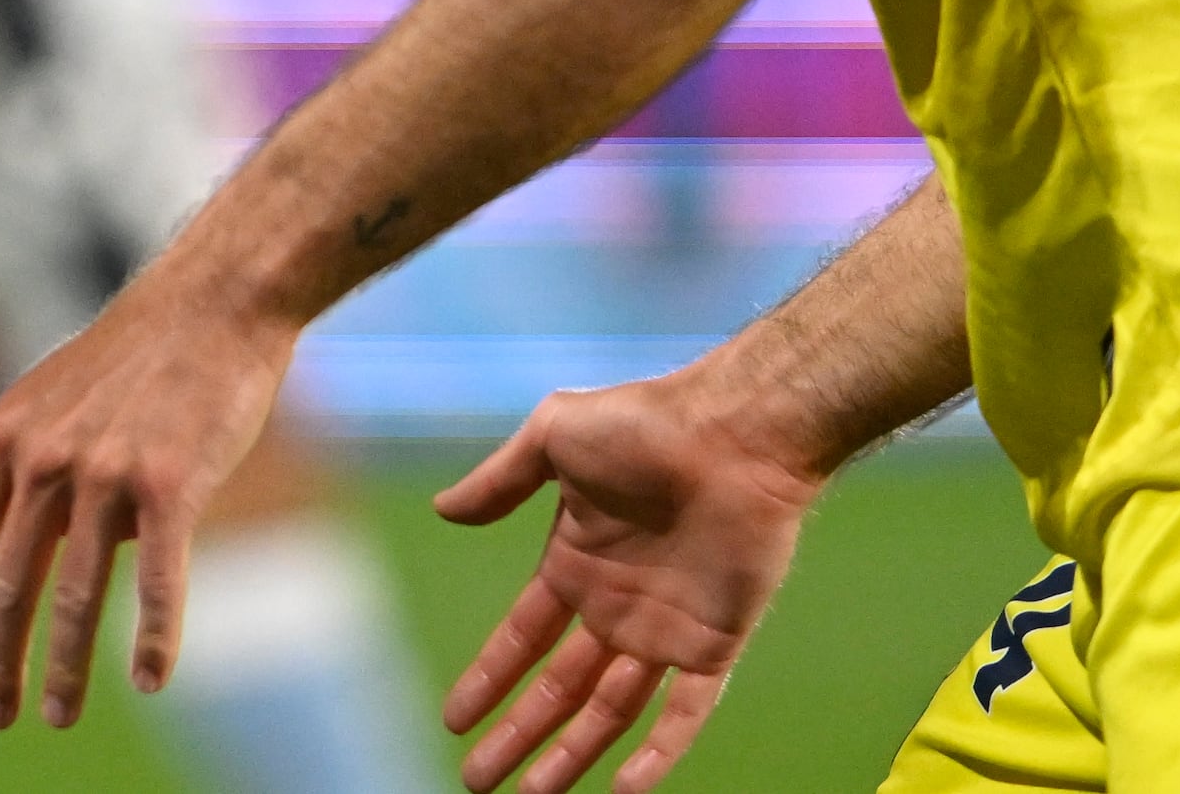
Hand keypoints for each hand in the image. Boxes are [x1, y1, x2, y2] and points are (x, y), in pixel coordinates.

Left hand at [0, 267, 292, 729]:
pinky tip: (147, 681)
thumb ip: (29, 471)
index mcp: (5, 438)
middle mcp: (45, 459)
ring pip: (74, 598)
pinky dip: (152, 641)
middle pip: (7, 588)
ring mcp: (106, 473)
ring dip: (63, 670)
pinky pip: (158, 584)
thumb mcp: (54, 400)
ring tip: (56, 716)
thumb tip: (25, 560)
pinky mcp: (172, 484)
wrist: (213, 300)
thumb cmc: (138, 357)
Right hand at [431, 362, 825, 793]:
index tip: (454, 721)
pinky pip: (685, 713)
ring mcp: (665, 629)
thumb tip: (442, 511)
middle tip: (480, 783)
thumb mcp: (554, 434)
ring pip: (611, 712)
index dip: (488, 680)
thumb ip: (500, 478)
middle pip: (559, 690)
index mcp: (575, 563)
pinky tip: (627, 791)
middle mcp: (615, 606)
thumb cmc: (646, 422)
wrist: (737, 432)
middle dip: (518, 737)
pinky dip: (660, 755)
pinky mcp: (714, 643)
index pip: (522, 639)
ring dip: (573, 756)